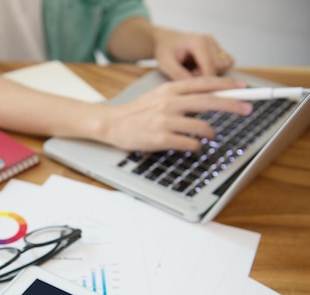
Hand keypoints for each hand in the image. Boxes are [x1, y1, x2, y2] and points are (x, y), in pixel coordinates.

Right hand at [96, 76, 251, 151]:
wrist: (112, 124)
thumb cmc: (137, 112)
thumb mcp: (159, 95)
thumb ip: (181, 94)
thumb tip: (209, 96)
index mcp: (170, 88)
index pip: (204, 83)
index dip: (226, 84)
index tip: (243, 87)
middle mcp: (170, 102)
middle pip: (209, 101)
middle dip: (232, 105)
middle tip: (247, 108)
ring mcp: (165, 121)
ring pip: (201, 126)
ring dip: (211, 132)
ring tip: (211, 135)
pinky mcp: (161, 139)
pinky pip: (189, 143)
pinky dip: (196, 146)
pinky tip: (194, 145)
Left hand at [153, 27, 233, 79]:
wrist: (166, 40)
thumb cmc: (165, 51)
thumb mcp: (166, 64)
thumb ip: (179, 75)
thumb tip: (193, 86)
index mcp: (198, 42)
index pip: (211, 67)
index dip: (203, 81)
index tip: (192, 84)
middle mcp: (210, 41)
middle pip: (219, 67)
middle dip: (206, 76)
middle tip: (189, 74)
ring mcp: (215, 43)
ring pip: (223, 66)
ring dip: (211, 72)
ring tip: (194, 70)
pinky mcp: (217, 48)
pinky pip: (224, 63)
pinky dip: (215, 69)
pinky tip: (200, 68)